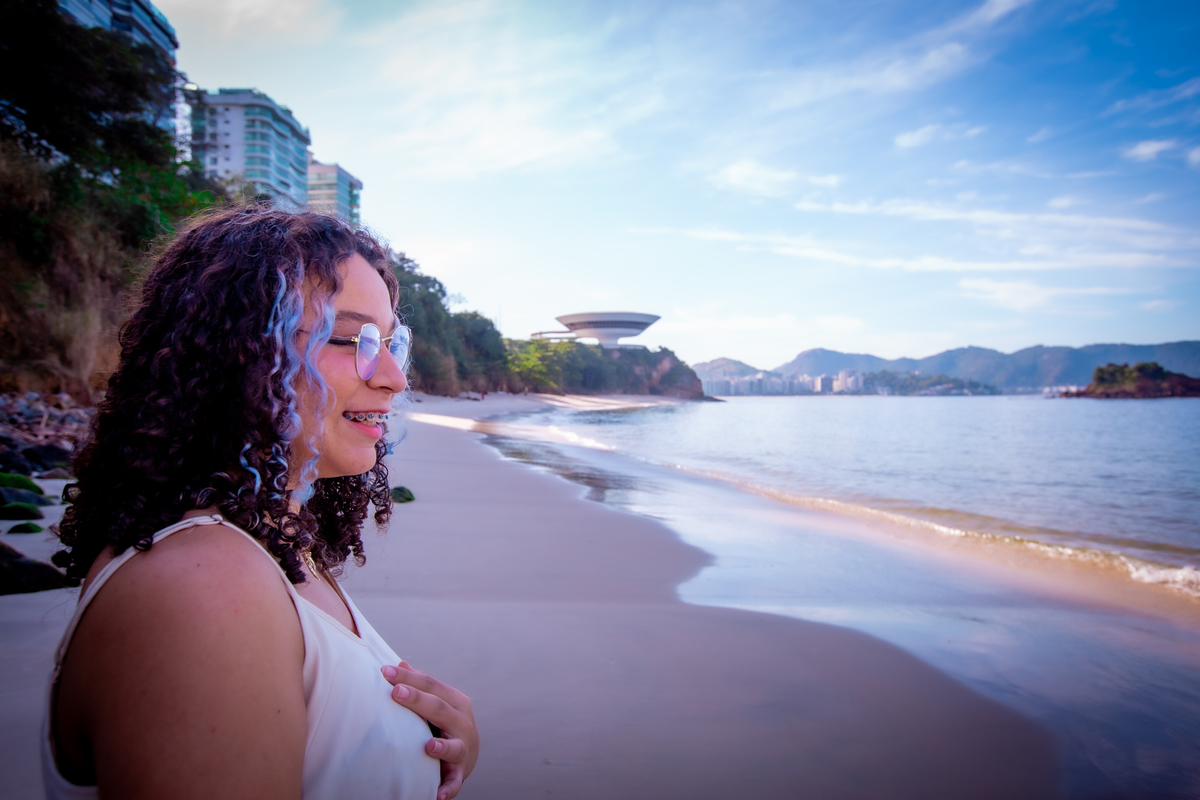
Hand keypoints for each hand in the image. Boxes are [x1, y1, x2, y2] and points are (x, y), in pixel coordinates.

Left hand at [381, 661, 477, 799]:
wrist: (466, 756)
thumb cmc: (444, 724)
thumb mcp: (436, 702)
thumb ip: (421, 686)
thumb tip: (400, 664)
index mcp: (455, 702)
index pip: (431, 685)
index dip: (409, 678)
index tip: (385, 671)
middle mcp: (462, 722)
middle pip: (440, 708)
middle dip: (418, 700)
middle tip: (397, 693)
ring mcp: (463, 748)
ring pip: (454, 747)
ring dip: (442, 747)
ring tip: (428, 747)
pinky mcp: (459, 773)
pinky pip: (454, 782)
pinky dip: (447, 789)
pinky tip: (437, 795)